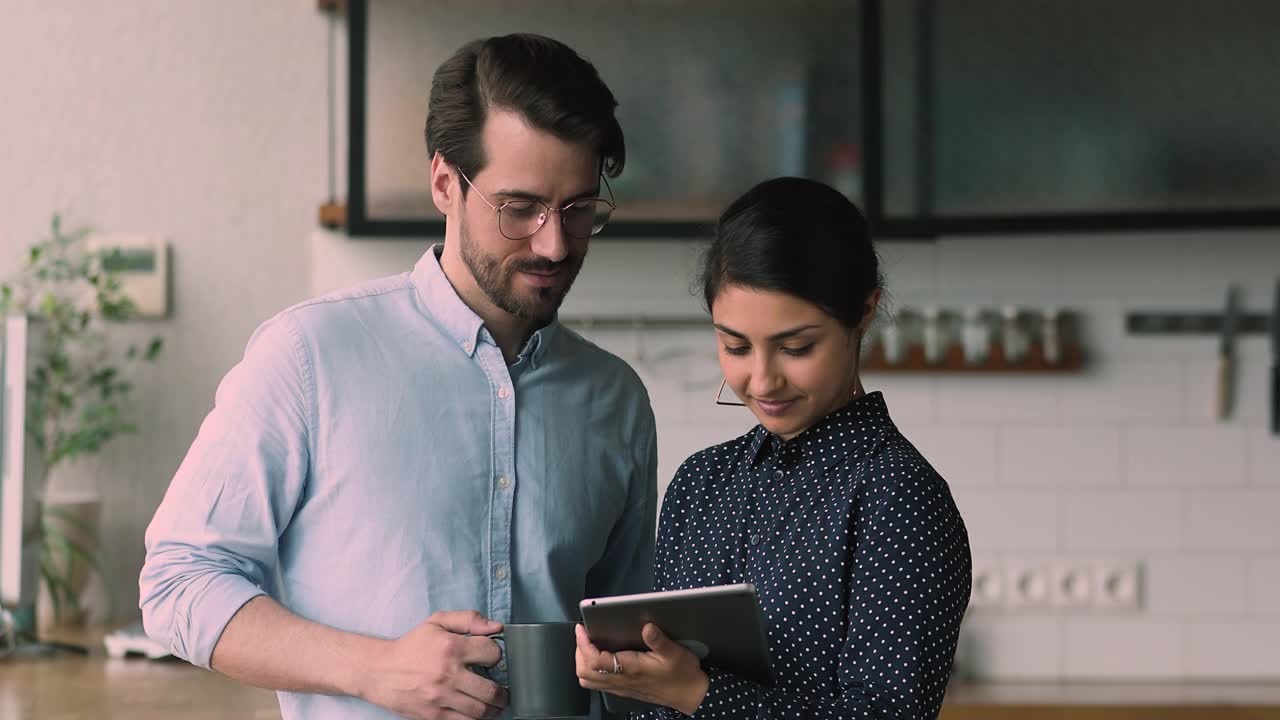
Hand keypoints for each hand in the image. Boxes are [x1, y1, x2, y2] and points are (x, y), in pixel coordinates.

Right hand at [358, 610, 508, 719]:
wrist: (379, 671)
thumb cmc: (412, 646)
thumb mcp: (437, 622)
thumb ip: (469, 619)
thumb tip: (497, 628)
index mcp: (451, 647)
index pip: (492, 653)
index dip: (496, 655)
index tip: (492, 659)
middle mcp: (448, 674)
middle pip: (492, 690)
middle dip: (503, 692)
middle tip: (504, 691)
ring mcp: (440, 698)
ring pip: (481, 711)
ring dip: (493, 709)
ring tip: (494, 705)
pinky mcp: (433, 716)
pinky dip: (476, 719)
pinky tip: (476, 712)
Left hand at [575, 623, 708, 715]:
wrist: (688, 695)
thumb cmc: (682, 674)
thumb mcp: (675, 653)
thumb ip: (659, 640)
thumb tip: (646, 626)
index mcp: (631, 669)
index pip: (596, 660)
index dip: (584, 644)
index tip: (582, 629)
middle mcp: (622, 680)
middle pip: (585, 672)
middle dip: (579, 651)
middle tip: (583, 634)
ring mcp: (621, 687)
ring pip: (589, 680)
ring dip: (583, 662)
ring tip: (587, 644)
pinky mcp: (623, 689)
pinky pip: (597, 682)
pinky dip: (591, 669)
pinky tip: (599, 656)